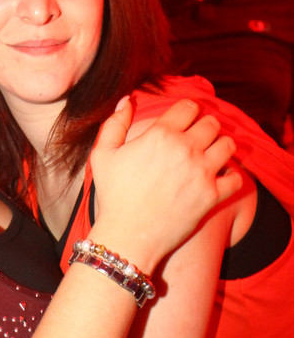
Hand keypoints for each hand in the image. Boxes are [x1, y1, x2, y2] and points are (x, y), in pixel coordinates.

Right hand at [90, 97, 240, 271]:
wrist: (127, 236)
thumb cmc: (112, 196)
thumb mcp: (102, 155)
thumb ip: (114, 123)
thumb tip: (127, 100)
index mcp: (160, 134)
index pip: (189, 107)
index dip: (187, 111)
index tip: (183, 121)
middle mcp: (185, 149)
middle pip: (212, 123)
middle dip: (205, 127)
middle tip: (197, 138)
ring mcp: (202, 172)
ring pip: (227, 144)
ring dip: (220, 146)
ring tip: (209, 155)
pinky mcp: (212, 196)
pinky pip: (236, 177)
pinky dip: (230, 176)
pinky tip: (219, 178)